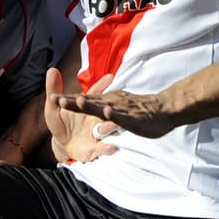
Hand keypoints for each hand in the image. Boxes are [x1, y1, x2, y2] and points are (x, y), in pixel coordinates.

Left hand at [45, 66, 118, 161]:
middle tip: (109, 105)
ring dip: (110, 127)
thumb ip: (54, 89)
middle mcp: (95, 118)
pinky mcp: (96, 149)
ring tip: (113, 125)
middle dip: (106, 108)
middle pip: (103, 112)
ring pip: (106, 129)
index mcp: (86, 106)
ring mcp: (97, 133)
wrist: (63, 144)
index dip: (100, 87)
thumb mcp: (54, 107)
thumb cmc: (61, 122)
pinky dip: (107, 148)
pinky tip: (112, 147)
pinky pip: (103, 149)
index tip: (109, 78)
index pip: (94, 95)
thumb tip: (52, 70)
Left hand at [49, 77, 176, 138]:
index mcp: (106, 103)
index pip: (84, 101)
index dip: (69, 100)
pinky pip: (123, 118)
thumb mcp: (117, 108)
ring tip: (78, 101)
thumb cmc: (141, 110)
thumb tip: (92, 100)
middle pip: (89, 103)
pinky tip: (107, 113)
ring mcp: (121, 111)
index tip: (53, 98)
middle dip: (73, 102)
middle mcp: (111, 105)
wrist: (166, 110)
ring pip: (104, 109)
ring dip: (91, 105)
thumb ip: (103, 106)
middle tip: (57, 99)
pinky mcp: (132, 120)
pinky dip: (114, 116)